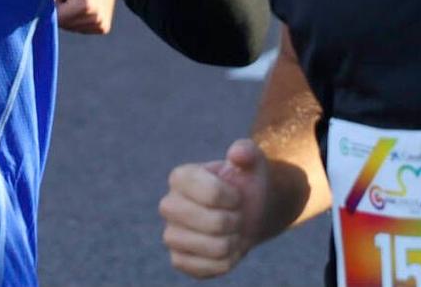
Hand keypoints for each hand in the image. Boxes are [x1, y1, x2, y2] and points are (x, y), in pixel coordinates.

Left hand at [53, 0, 116, 34]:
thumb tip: (39, 15)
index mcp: (84, 5)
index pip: (57, 18)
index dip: (54, 7)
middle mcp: (95, 18)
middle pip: (65, 25)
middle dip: (62, 12)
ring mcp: (101, 24)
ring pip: (72, 28)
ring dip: (70, 17)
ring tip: (78, 0)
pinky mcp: (103, 28)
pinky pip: (82, 29)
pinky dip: (79, 20)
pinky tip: (85, 7)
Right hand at [159, 139, 271, 278]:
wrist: (247, 212)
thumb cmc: (245, 183)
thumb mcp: (251, 162)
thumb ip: (247, 151)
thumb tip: (237, 153)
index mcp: (180, 177)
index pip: (213, 193)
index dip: (234, 198)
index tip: (237, 195)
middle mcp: (169, 205)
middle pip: (214, 223)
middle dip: (236, 220)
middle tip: (236, 215)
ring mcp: (171, 235)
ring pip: (214, 248)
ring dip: (234, 241)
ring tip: (232, 231)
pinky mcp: (178, 260)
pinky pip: (209, 268)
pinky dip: (227, 261)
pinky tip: (226, 249)